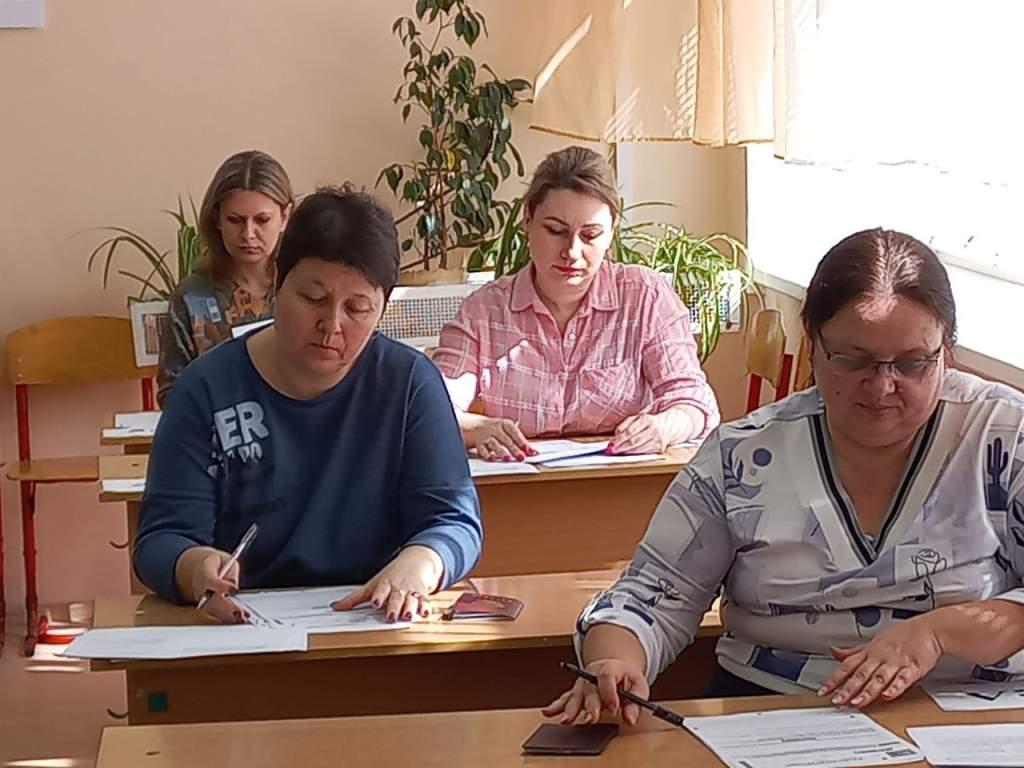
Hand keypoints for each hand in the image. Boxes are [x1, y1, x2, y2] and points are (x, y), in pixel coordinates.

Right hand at [189, 549, 248, 624]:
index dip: (222, 586)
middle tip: (240, 611)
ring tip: (242, 617)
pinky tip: (237, 620)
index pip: (210, 580)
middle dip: (226, 607)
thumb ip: (231, 573)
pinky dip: (225, 618)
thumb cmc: (215, 564)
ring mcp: (201, 598)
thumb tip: (234, 586)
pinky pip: (213, 614)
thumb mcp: (226, 560)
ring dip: (227, 615)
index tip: (234, 590)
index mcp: (204, 571)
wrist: (199, 569)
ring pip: (211, 610)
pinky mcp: (205, 606)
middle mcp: (200, 587)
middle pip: (210, 599)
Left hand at [331, 545, 443, 621]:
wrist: (416, 562)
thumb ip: (354, 598)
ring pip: (411, 600)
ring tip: (408, 615)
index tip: (376, 602)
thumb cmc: (391, 576)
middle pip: (397, 597)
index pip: (382, 589)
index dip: (379, 596)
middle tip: (392, 616)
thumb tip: (336, 607)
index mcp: (385, 584)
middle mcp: (398, 588)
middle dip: (394, 606)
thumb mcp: (373, 584)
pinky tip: (424, 613)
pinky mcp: (422, 595)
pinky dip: (425, 607)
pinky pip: (425, 601)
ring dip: (410, 608)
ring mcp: (411, 591)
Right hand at [469, 417, 534, 461]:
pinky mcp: (477, 443)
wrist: (472, 425)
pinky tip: (491, 459)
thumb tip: (532, 451)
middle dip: (514, 449)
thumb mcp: (506, 430)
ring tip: (507, 459)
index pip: (514, 432)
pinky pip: (481, 449)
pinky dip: (486, 454)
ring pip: (494, 443)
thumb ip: (518, 440)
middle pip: (506, 439)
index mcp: (504, 424)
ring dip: (501, 451)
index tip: (529, 450)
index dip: (522, 441)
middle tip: (521, 457)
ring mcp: (485, 435)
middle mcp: (495, 428)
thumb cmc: (494, 430)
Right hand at [541, 658, 648, 725]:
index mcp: (609, 667)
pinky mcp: (576, 692)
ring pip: (575, 695)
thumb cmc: (627, 678)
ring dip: (570, 708)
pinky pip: (565, 698)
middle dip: (590, 705)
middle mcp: (592, 674)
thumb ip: (636, 702)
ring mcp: (582, 683)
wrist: (615, 667)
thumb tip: (630, 719)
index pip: (607, 676)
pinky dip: (556, 706)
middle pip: (590, 689)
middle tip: (591, 719)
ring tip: (566, 720)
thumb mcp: (639, 685)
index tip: (613, 708)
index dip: (609, 692)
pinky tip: (548, 712)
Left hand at [609, 414, 667, 454]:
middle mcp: (653, 430)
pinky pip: (644, 453)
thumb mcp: (637, 418)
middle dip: (621, 447)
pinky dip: (634, 454)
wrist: (669, 425)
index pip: (630, 431)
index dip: (620, 439)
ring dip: (627, 452)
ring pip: (639, 449)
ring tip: (619, 452)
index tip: (611, 443)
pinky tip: (628, 454)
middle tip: (613, 450)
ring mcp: (657, 440)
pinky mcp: (660, 449)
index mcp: (646, 420)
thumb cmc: (649, 422)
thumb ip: (625, 425)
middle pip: (634, 441)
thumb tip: (616, 436)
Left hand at [819, 618, 942, 707]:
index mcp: (869, 652)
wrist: (928, 629)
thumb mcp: (873, 641)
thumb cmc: (902, 635)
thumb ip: (854, 651)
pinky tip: (888, 696)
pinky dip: (895, 687)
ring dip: (867, 691)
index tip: (823, 690)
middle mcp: (879, 657)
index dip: (834, 679)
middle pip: (860, 674)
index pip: (847, 667)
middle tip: (837, 700)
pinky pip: (903, 678)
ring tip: (857, 702)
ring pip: (878, 678)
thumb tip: (835, 653)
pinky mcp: (913, 668)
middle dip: (847, 688)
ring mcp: (896, 662)